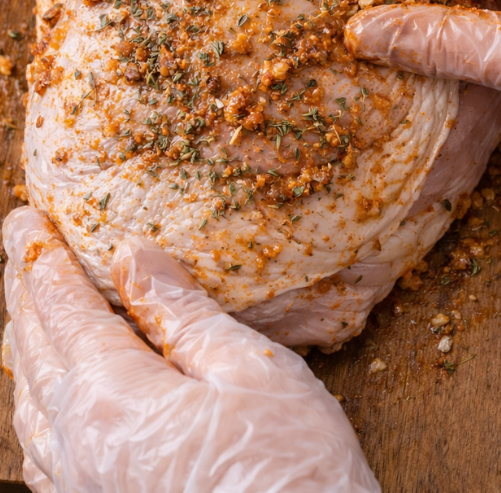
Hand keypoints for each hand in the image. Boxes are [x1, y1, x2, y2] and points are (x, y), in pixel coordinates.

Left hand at [2, 207, 378, 492]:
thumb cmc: (291, 471)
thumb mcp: (250, 369)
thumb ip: (184, 313)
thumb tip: (134, 255)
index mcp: (115, 398)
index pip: (63, 308)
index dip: (40, 256)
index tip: (23, 217)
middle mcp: (81, 445)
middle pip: (33, 350)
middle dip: (21, 290)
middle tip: (14, 244)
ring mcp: (84, 487)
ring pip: (28, 402)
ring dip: (22, 343)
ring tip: (22, 308)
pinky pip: (41, 452)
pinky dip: (32, 405)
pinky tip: (42, 401)